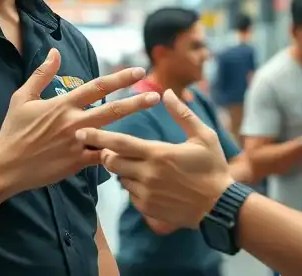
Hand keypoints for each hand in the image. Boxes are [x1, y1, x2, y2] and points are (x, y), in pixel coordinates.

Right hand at [0, 49, 158, 192]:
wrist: (6, 166)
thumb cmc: (13, 130)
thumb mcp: (22, 97)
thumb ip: (41, 74)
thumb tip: (54, 52)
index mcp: (63, 104)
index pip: (98, 86)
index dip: (120, 78)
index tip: (138, 72)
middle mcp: (74, 122)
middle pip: (112, 110)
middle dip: (136, 102)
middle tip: (156, 96)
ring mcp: (77, 143)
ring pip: (111, 133)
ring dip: (131, 127)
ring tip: (147, 127)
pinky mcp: (77, 163)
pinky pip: (101, 157)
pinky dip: (114, 153)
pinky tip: (131, 151)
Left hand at [77, 89, 233, 232]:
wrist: (220, 207)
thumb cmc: (213, 168)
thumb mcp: (204, 136)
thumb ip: (183, 114)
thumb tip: (167, 93)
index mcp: (158, 154)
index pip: (119, 144)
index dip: (98, 136)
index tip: (82, 131)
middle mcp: (148, 174)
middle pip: (112, 162)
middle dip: (106, 153)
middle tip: (107, 148)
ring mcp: (146, 194)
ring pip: (120, 179)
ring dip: (122, 170)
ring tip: (135, 164)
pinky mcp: (148, 209)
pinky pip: (131, 195)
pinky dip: (133, 186)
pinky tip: (148, 182)